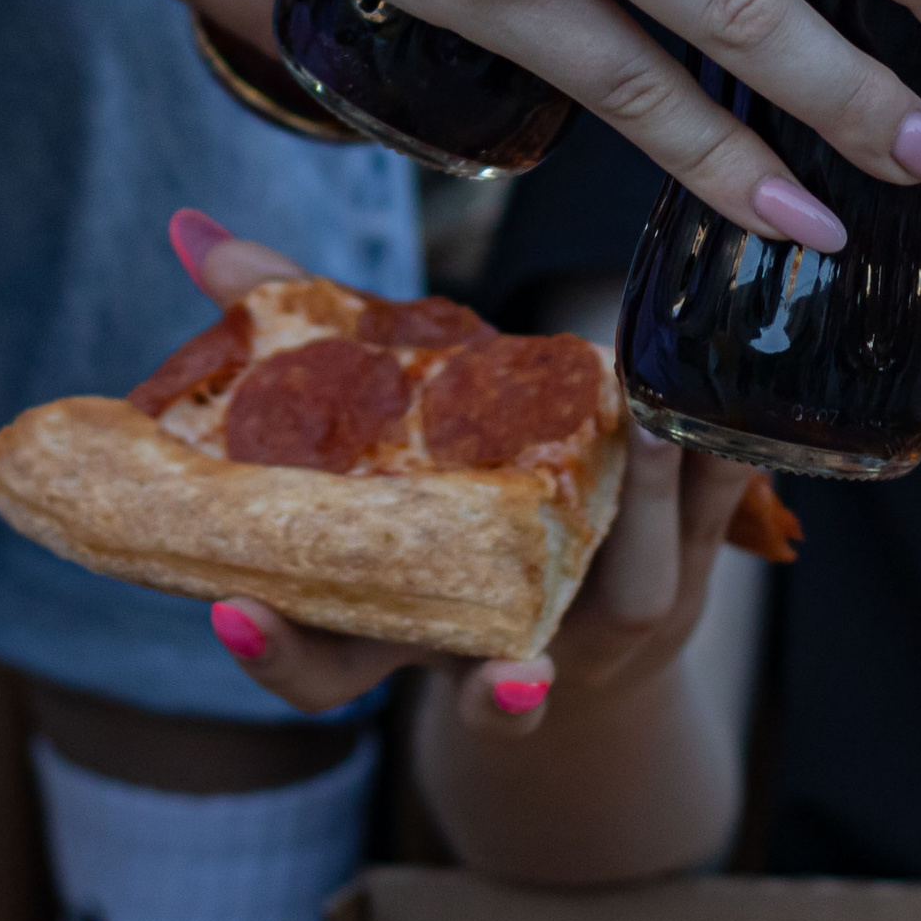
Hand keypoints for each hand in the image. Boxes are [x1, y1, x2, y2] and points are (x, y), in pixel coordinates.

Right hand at [178, 232, 752, 727]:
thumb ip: (289, 330)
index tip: (234, 613)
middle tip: (508, 661)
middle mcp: (497, 643)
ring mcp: (598, 618)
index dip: (274, 650)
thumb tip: (195, 232)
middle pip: (485, 687)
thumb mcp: (365, 431)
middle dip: (493, 682)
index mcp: (399, 624)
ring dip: (643, 516)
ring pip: (629, 599)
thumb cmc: (445, 501)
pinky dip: (724, 469)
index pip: (320, 672)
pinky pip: (712, 523)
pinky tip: (725, 410)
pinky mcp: (679, 566)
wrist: (582, 621)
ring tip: (650, 435)